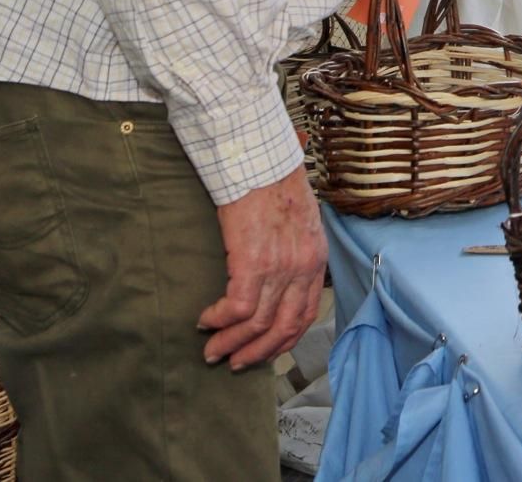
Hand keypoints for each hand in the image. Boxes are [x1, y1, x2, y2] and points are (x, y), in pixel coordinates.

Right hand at [198, 166, 326, 370]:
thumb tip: (278, 275)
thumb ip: (295, 250)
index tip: (263, 351)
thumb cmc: (273, 184)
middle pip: (283, 328)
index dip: (283, 340)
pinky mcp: (253, 262)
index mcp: (316, 259)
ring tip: (212, 352)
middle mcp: (303, 268)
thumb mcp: (299, 221)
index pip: (305, 314)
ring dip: (231, 343)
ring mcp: (280, 267)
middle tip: (234, 363)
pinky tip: (206, 321)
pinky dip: (220, 320)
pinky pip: (238, 307)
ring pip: (258, 324)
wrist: (260, 159)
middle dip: (257, 352)